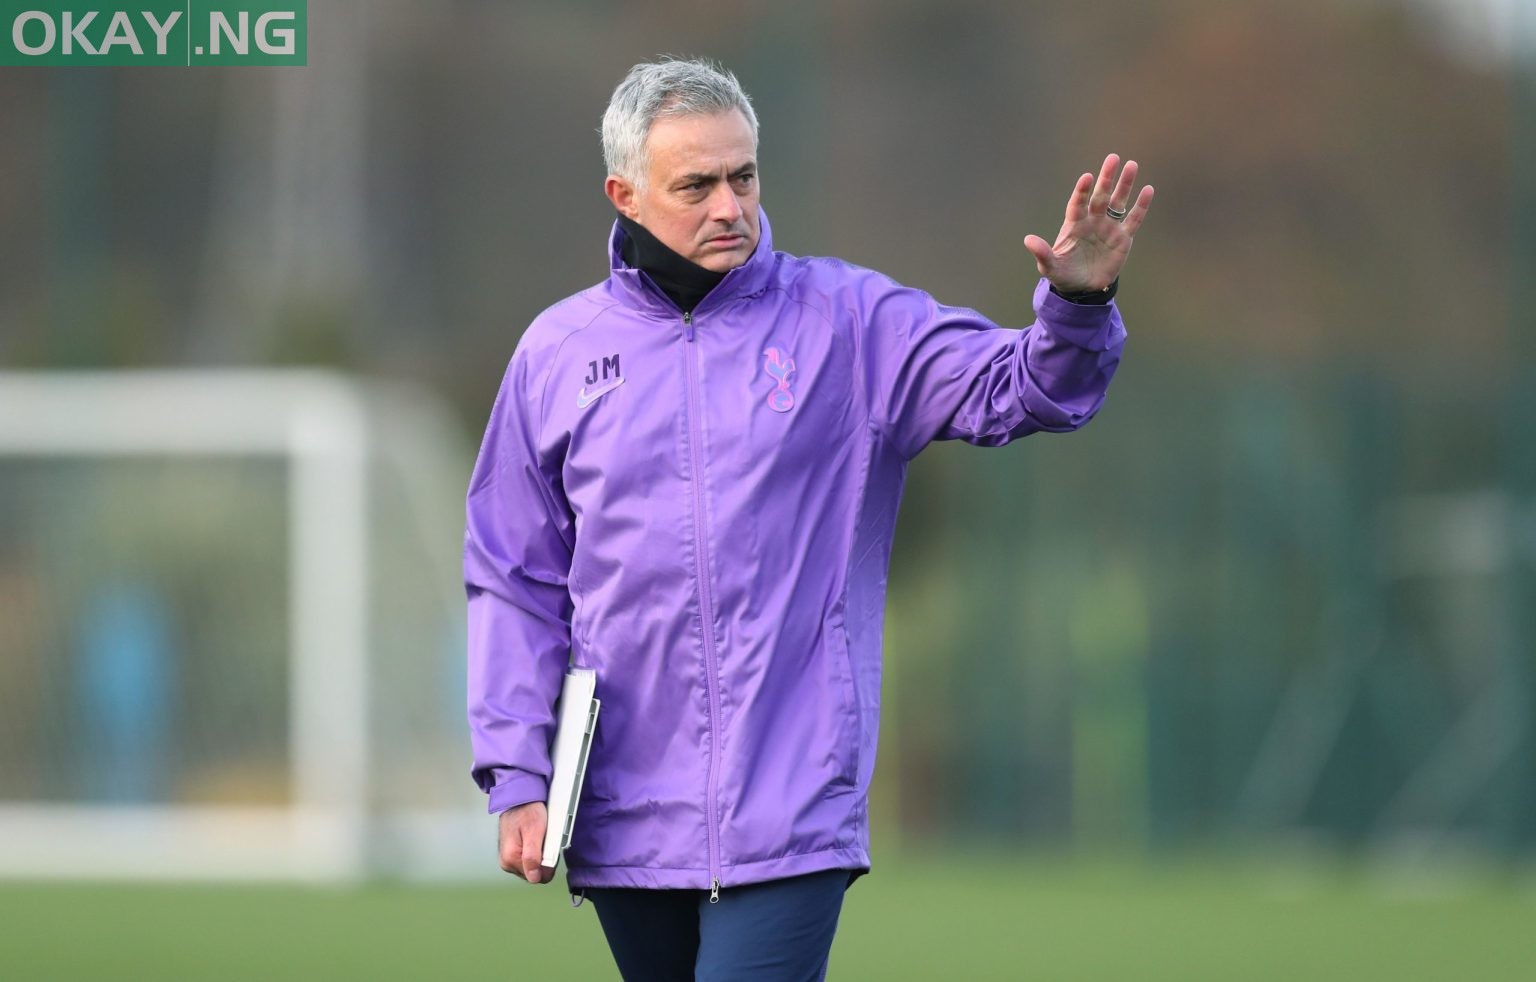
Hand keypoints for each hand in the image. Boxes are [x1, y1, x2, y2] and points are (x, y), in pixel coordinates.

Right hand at [498, 801, 556, 883]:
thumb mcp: (534, 831)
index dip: (549, 864)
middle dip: (544, 859)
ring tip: (539, 838)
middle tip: (545, 840)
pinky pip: (530, 861)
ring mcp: (509, 860)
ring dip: (541, 855)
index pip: (538, 877)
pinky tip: (535, 840)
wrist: (518, 799)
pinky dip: (536, 852)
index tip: (549, 847)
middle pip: (535, 873)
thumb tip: (534, 878)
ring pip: (533, 867)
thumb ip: (533, 856)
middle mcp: (507, 863)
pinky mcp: (512, 855)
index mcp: (511, 858)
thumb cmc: (527, 811)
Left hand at [1024, 154, 1153, 293]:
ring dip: (1125, 185)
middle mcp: (1092, 221)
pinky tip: (1148, 190)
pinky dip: (1141, 206)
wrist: (1083, 288)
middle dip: (1106, 178)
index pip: (1078, 204)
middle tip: (1113, 158)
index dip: (1081, 191)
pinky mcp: (1123, 238)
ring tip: (1131, 165)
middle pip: (1100, 196)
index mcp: (1074, 224)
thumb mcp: (1050, 267)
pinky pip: (1134, 219)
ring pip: (1118, 202)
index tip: (1086, 177)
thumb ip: (1042, 253)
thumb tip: (1028, 239)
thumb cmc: (1064, 274)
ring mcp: (1109, 227)